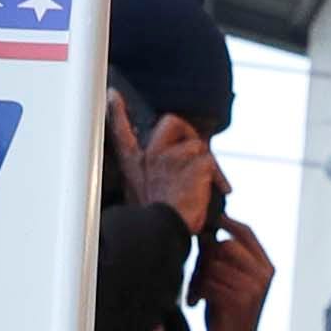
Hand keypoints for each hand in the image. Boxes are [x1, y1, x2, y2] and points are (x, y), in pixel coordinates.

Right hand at [107, 98, 220, 232]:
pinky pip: (211, 161)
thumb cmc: (158, 222)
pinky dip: (218, 176)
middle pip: (172, 121)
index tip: (112, 96)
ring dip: (206, 163)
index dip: (117, 113)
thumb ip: (154, 176)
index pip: (122, 132)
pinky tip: (218, 189)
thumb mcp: (144, 196)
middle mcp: (150, 156)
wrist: (164, 233)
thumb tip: (172, 168)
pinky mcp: (193, 164)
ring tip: (204, 186)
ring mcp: (171, 158)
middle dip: (188, 132)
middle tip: (196, 152)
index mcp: (135, 165)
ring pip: (198, 145)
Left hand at [194, 213, 276, 330]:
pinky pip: (209, 283)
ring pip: (213, 265)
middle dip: (204, 257)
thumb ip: (224, 258)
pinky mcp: (240, 302)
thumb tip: (204, 230)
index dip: (226, 221)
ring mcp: (254, 288)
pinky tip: (195, 302)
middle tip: (196, 274)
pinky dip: (196, 292)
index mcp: (265, 266)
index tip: (208, 219)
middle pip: (224, 246)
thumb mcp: (230, 280)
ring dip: (197, 278)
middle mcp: (263, 275)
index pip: (245, 232)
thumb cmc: (227, 311)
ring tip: (195, 292)